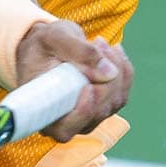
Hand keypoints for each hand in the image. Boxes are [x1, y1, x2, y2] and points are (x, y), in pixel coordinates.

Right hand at [16, 19, 132, 142]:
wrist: (47, 47)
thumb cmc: (42, 45)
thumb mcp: (54, 38)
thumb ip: (80, 52)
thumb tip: (109, 72)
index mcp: (44, 112)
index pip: (65, 128)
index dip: (82, 112)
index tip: (88, 87)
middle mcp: (65, 122)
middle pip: (98, 111)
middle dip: (106, 77)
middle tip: (98, 44)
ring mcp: (86, 117)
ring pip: (114, 102)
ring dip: (116, 69)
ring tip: (99, 44)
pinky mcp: (101, 108)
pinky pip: (121, 94)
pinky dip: (123, 70)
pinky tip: (110, 51)